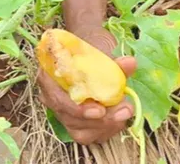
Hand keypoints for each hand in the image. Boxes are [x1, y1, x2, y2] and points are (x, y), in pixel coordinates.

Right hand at [36, 28, 137, 144]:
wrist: (92, 48)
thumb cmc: (90, 45)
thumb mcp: (101, 47)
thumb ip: (112, 60)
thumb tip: (129, 63)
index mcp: (49, 75)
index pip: (57, 99)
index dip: (77, 109)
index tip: (101, 110)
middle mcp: (52, 97)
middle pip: (71, 119)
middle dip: (100, 120)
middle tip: (125, 110)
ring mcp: (64, 112)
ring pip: (80, 131)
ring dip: (106, 126)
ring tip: (125, 112)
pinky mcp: (78, 123)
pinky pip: (89, 135)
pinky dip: (106, 130)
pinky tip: (120, 119)